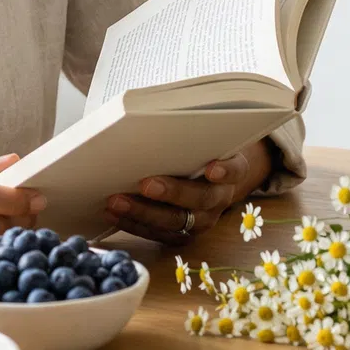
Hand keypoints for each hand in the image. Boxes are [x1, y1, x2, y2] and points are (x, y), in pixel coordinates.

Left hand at [104, 139, 274, 245]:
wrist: (210, 177)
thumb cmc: (198, 150)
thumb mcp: (202, 138)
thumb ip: (187, 132)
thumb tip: (150, 115)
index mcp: (233, 170)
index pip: (236, 169)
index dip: (226, 171)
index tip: (212, 169)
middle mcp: (220, 198)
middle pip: (201, 199)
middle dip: (172, 193)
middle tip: (145, 184)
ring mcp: (203, 220)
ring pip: (176, 222)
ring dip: (143, 212)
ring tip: (116, 201)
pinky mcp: (183, 235)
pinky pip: (160, 235)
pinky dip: (135, 224)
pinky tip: (113, 213)